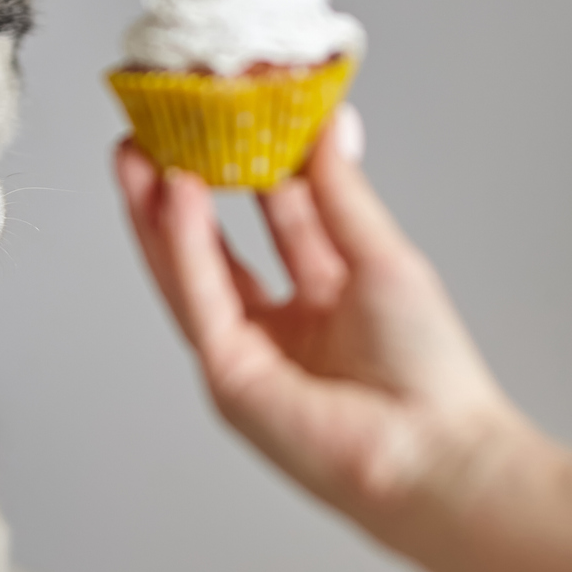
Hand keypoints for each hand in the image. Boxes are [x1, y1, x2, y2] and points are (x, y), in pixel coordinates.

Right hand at [114, 115, 515, 535]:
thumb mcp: (382, 259)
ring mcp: (247, 357)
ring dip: (157, 213)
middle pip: (215, 247)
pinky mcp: (229, 379)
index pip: (276, 220)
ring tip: (135, 153)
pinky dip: (185, 246)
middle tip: (154, 129)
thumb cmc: (430, 377)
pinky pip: (200, 300)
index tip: (232, 114)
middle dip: (180, 188)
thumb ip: (342, 194)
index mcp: (325, 303)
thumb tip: (329, 123)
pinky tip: (176, 195)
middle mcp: (280, 330)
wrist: (436, 457)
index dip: (249, 167)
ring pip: (189, 273)